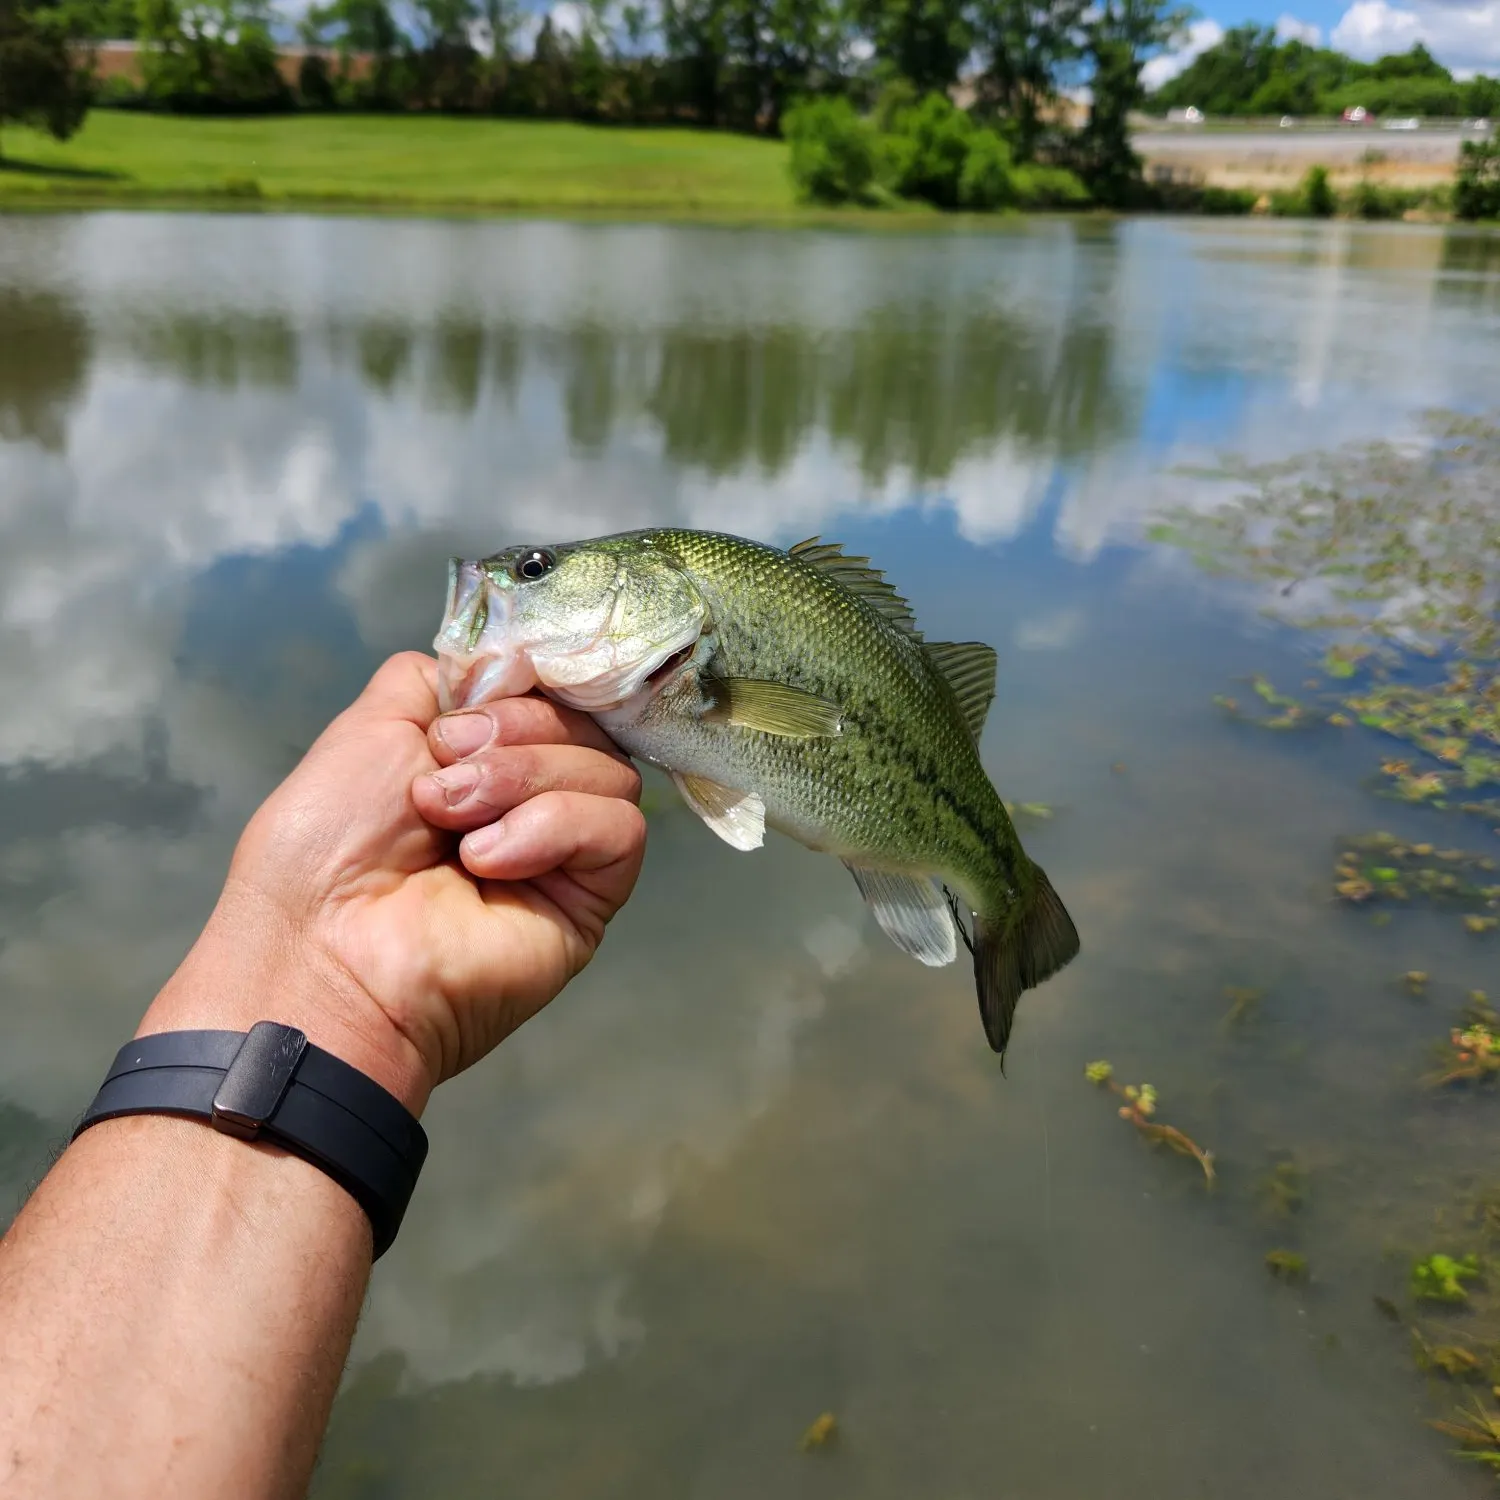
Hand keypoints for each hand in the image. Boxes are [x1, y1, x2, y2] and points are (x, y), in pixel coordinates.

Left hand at [141, 653, 644, 1112]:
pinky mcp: (590, 902)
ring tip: (452, 822)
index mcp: (481, 758)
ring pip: (610, 771)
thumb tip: (508, 666)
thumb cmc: (325, 848)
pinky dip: (553, 827)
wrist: (323, 951)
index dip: (525, 685)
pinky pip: (619, 829)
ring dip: (521, 780)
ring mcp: (563, 853)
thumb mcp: (372, 726)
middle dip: (512, 734)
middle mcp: (529, 801)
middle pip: (586, 724)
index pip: (552, 691)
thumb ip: (441, 680)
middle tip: (439, 776)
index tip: (469, 701)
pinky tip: (487, 859)